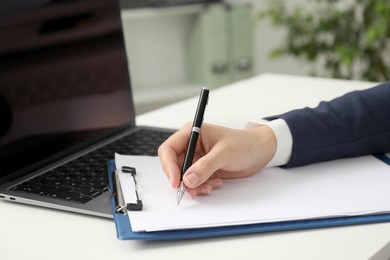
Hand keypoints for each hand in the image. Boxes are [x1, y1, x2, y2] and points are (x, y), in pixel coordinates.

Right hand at [158, 122, 276, 198]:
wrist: (261, 152)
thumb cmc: (245, 143)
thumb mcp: (224, 153)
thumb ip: (205, 166)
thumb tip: (188, 179)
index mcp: (193, 133)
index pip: (169, 149)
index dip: (169, 166)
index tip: (176, 181)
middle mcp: (192, 146)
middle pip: (174, 166)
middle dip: (181, 180)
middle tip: (191, 190)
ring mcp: (197, 159)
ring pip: (184, 177)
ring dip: (193, 186)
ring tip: (209, 187)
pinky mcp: (204, 170)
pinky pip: (195, 183)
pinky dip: (202, 187)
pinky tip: (216, 183)